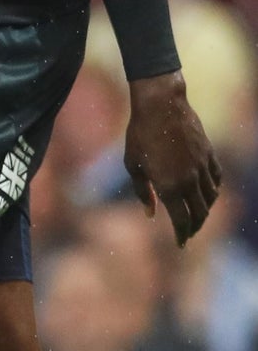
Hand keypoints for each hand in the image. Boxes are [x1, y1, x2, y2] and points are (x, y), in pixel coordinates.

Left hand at [124, 72, 221, 246]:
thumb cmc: (140, 135)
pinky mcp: (209, 154)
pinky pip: (217, 179)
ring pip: (211, 198)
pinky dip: (214, 190)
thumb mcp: (133, 166)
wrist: (161, 105)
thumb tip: (151, 214)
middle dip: (194, 228)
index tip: (180, 244)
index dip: (182, 235)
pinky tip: (207, 193)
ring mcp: (202, 167)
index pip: (181, 221)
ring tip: (196, 215)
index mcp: (169, 187)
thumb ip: (144, 193)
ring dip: (204, 210)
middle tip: (188, 234)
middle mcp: (190, 181)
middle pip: (199, 214)